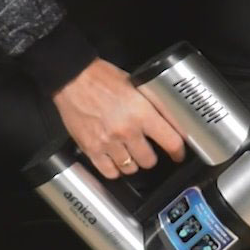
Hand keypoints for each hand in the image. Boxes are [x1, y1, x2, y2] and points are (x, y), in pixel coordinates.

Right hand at [53, 59, 187, 179]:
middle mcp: (126, 130)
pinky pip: (109, 172)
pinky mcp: (91, 149)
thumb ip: (154, 106)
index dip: (178, 152)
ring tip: (128, 153)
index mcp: (141, 113)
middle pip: (149, 161)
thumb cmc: (102, 78)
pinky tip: (114, 160)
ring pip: (130, 169)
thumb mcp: (137, 85)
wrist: (72, 78)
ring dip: (132, 163)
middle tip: (146, 150)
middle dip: (149, 156)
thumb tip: (174, 122)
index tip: (178, 154)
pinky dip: (114, 169)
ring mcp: (108, 142)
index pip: (171, 142)